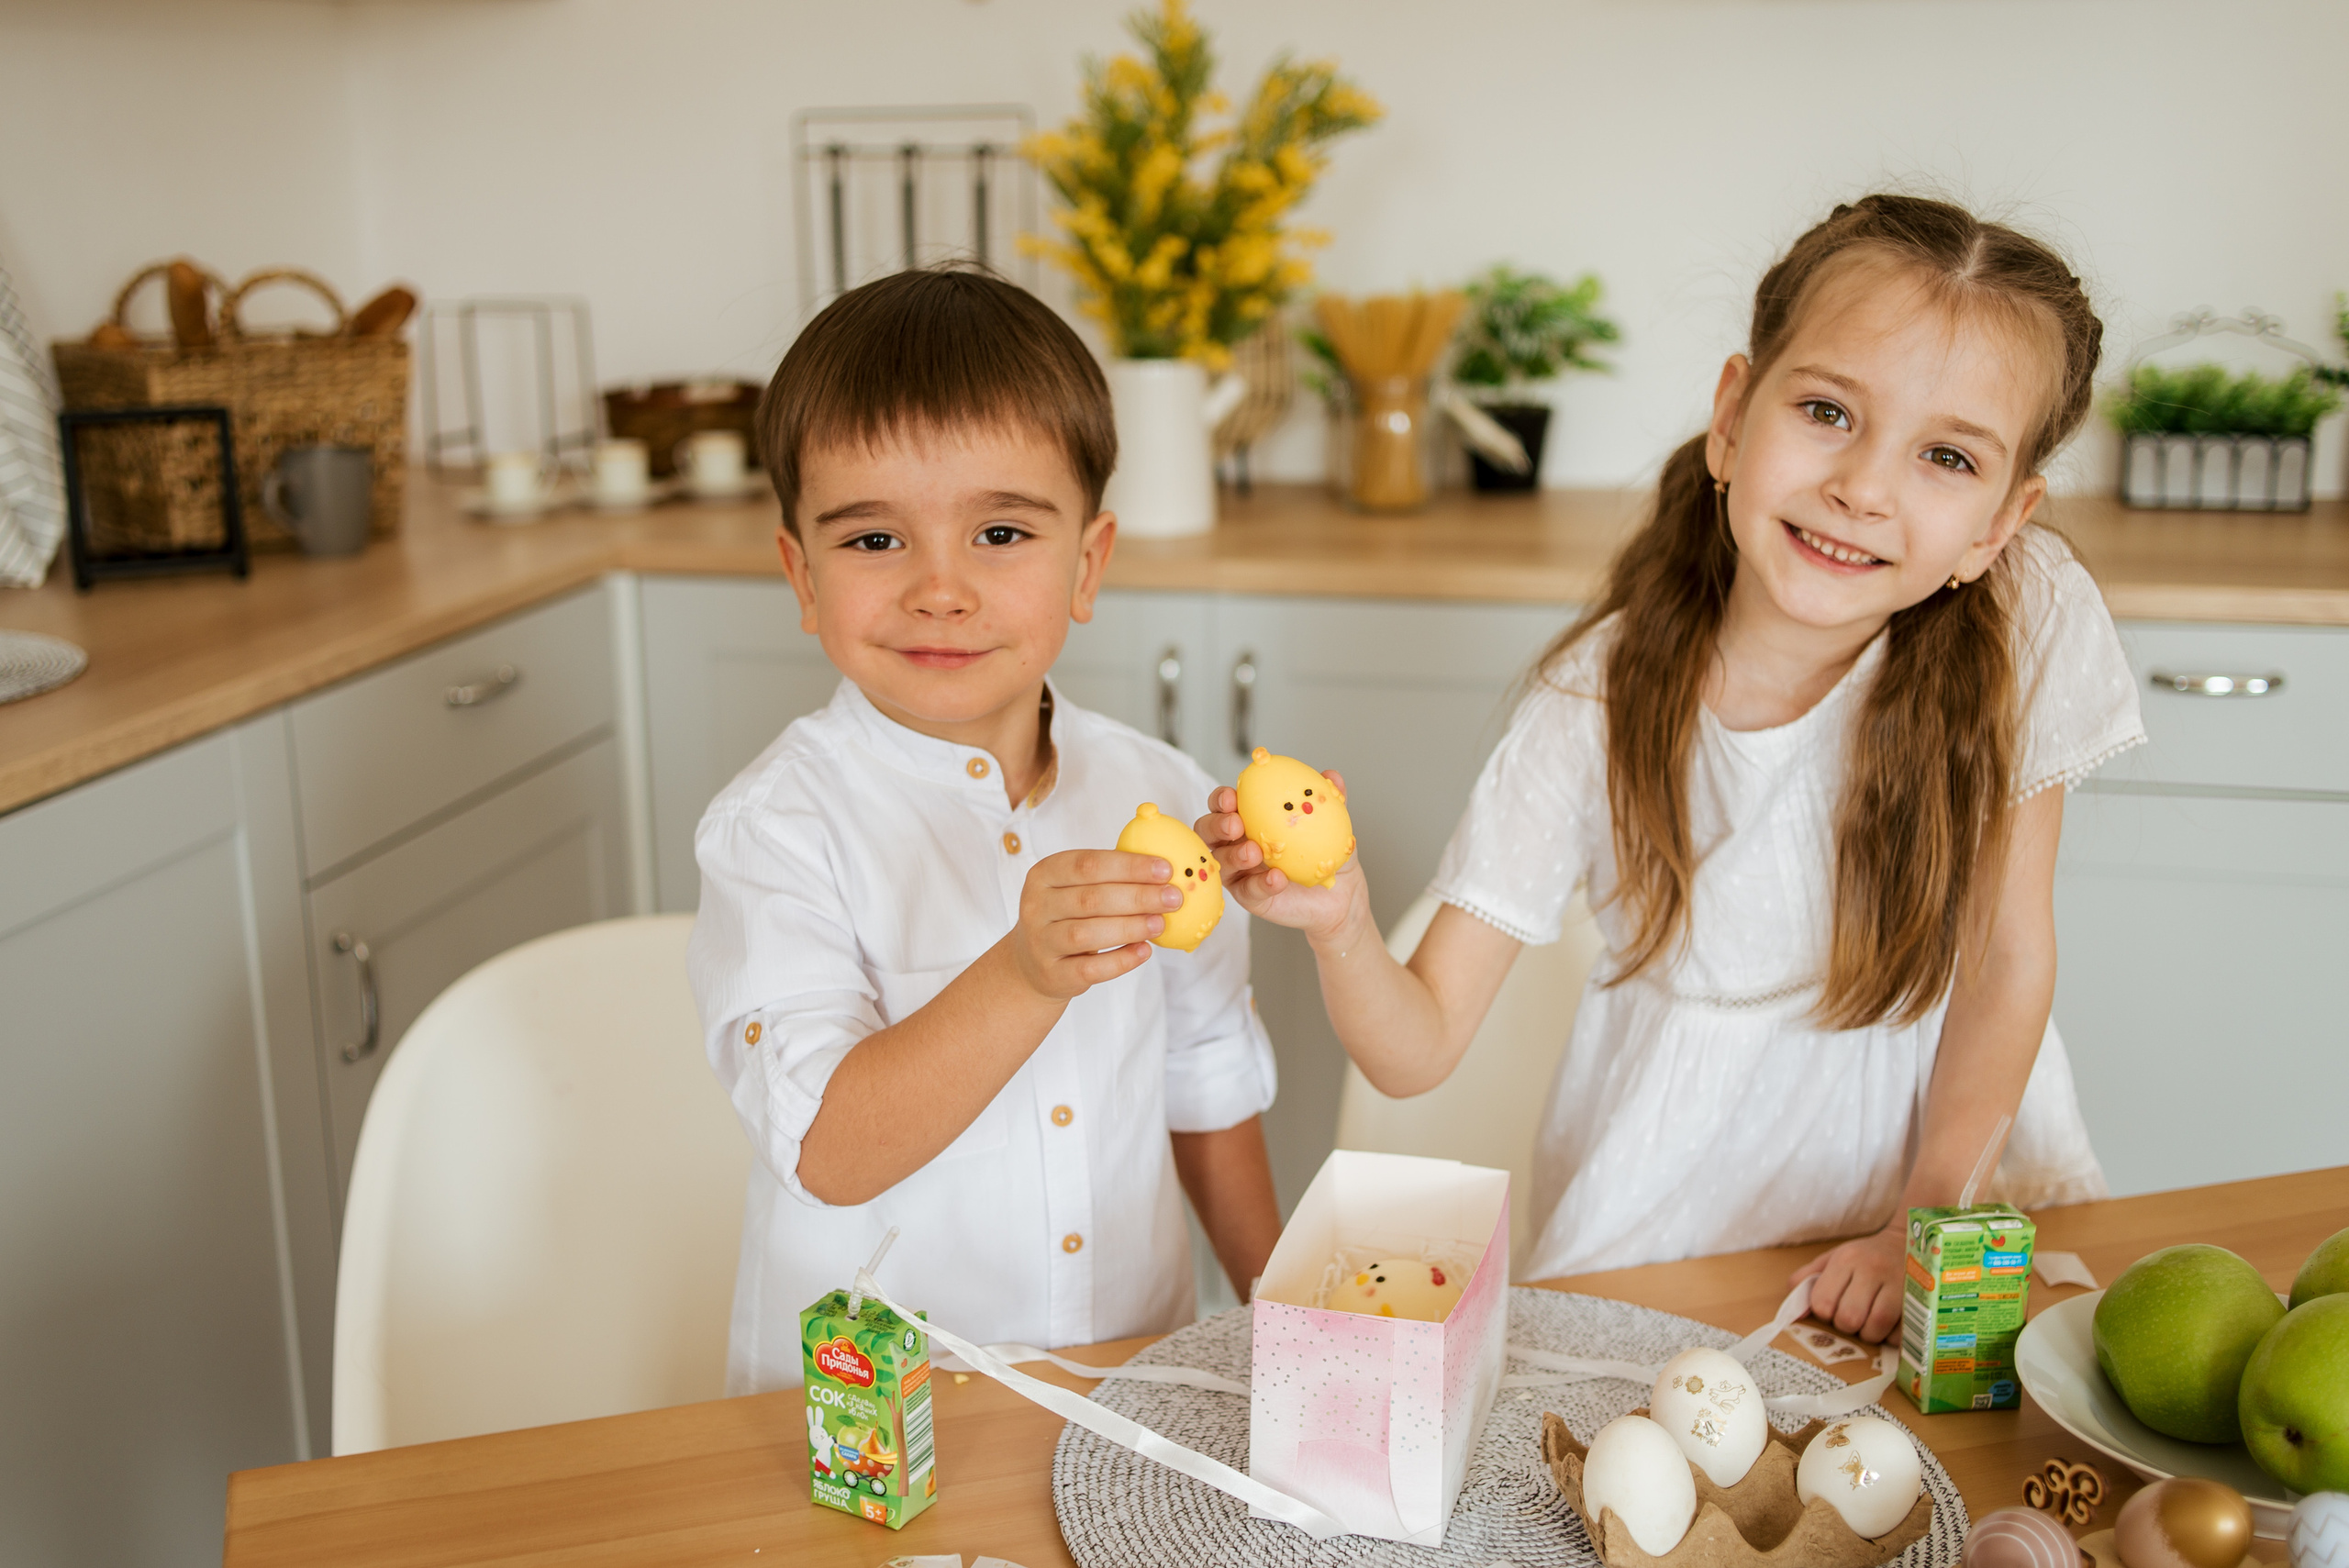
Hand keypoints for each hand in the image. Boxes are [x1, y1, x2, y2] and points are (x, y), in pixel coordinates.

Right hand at [1002, 849, 1179, 1001]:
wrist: (1033, 963)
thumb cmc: (1068, 916)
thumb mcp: (1077, 889)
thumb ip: (1111, 878)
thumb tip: (1164, 873)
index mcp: (1044, 874)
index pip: (1088, 864)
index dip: (1129, 866)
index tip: (1165, 870)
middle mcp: (1036, 906)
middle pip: (1091, 899)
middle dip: (1138, 897)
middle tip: (1173, 898)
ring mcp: (1041, 942)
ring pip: (1087, 933)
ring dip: (1130, 928)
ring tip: (1160, 924)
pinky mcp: (1052, 973)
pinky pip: (1090, 968)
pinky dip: (1121, 960)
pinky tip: (1144, 951)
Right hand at [1195, 780, 1362, 944]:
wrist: (1340, 895)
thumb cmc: (1324, 855)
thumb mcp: (1329, 824)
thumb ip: (1327, 799)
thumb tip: (1331, 775)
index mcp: (1248, 818)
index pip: (1223, 804)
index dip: (1221, 799)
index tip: (1232, 797)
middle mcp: (1236, 843)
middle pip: (1207, 831)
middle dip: (1216, 825)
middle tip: (1236, 824)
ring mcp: (1240, 871)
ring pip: (1220, 861)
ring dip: (1234, 854)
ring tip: (1254, 852)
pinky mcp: (1249, 896)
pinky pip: (1247, 890)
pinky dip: (1260, 883)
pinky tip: (1277, 878)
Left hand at [1791, 1219, 1907, 1342]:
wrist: (1910, 1241)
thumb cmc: (1865, 1257)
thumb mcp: (1833, 1259)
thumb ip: (1807, 1280)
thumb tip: (1792, 1313)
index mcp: (1846, 1259)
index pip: (1822, 1303)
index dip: (1825, 1313)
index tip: (1834, 1308)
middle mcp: (1872, 1269)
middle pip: (1848, 1319)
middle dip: (1848, 1325)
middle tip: (1855, 1317)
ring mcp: (1899, 1284)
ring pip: (1874, 1329)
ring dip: (1870, 1334)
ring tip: (1872, 1322)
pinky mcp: (1921, 1300)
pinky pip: (1901, 1335)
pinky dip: (1893, 1337)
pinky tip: (1891, 1325)